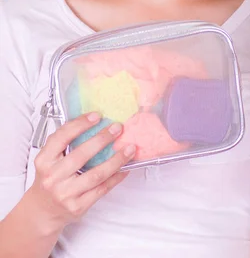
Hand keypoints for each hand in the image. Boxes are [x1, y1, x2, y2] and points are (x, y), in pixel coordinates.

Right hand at [27, 112, 135, 232]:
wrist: (44, 210)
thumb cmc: (50, 179)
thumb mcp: (49, 159)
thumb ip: (64, 142)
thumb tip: (93, 122)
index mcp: (44, 161)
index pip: (61, 138)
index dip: (80, 124)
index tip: (96, 115)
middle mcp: (53, 177)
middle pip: (81, 155)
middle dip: (102, 139)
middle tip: (117, 128)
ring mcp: (65, 193)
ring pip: (96, 174)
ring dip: (116, 160)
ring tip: (129, 149)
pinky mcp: (78, 206)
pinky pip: (102, 189)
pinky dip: (116, 177)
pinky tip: (125, 168)